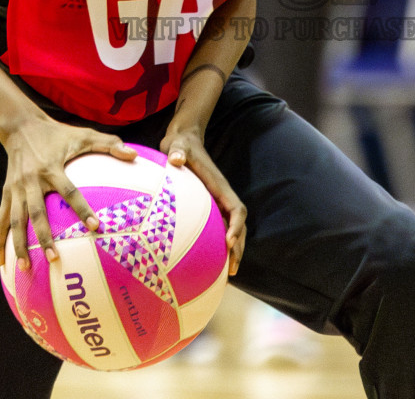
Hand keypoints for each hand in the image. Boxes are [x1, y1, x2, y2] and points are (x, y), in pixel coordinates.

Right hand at [0, 118, 134, 270]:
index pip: (69, 191)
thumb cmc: (57, 133)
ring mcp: (16, 189)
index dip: (82, 208)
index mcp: (51, 168)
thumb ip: (109, 144)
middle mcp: (31, 180)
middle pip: (36, 212)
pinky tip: (0, 262)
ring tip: (25, 268)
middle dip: (44, 236)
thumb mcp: (83, 134)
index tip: (96, 226)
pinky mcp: (6, 194)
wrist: (20, 127)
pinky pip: (1, 220)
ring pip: (16, 221)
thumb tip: (134, 154)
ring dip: (18, 245)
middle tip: (54, 258)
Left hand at [161, 127, 245, 275]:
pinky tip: (208, 262)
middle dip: (239, 247)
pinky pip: (218, 229)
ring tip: (228, 273)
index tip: (230, 242)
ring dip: (233, 251)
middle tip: (233, 270)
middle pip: (239, 226)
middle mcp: (221, 197)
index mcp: (219, 186)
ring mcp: (216, 203)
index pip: (237, 209)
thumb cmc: (181, 144)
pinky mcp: (208, 207)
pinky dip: (218, 246)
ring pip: (231, 230)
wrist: (183, 140)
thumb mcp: (178, 145)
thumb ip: (177, 151)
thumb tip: (175, 159)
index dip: (236, 226)